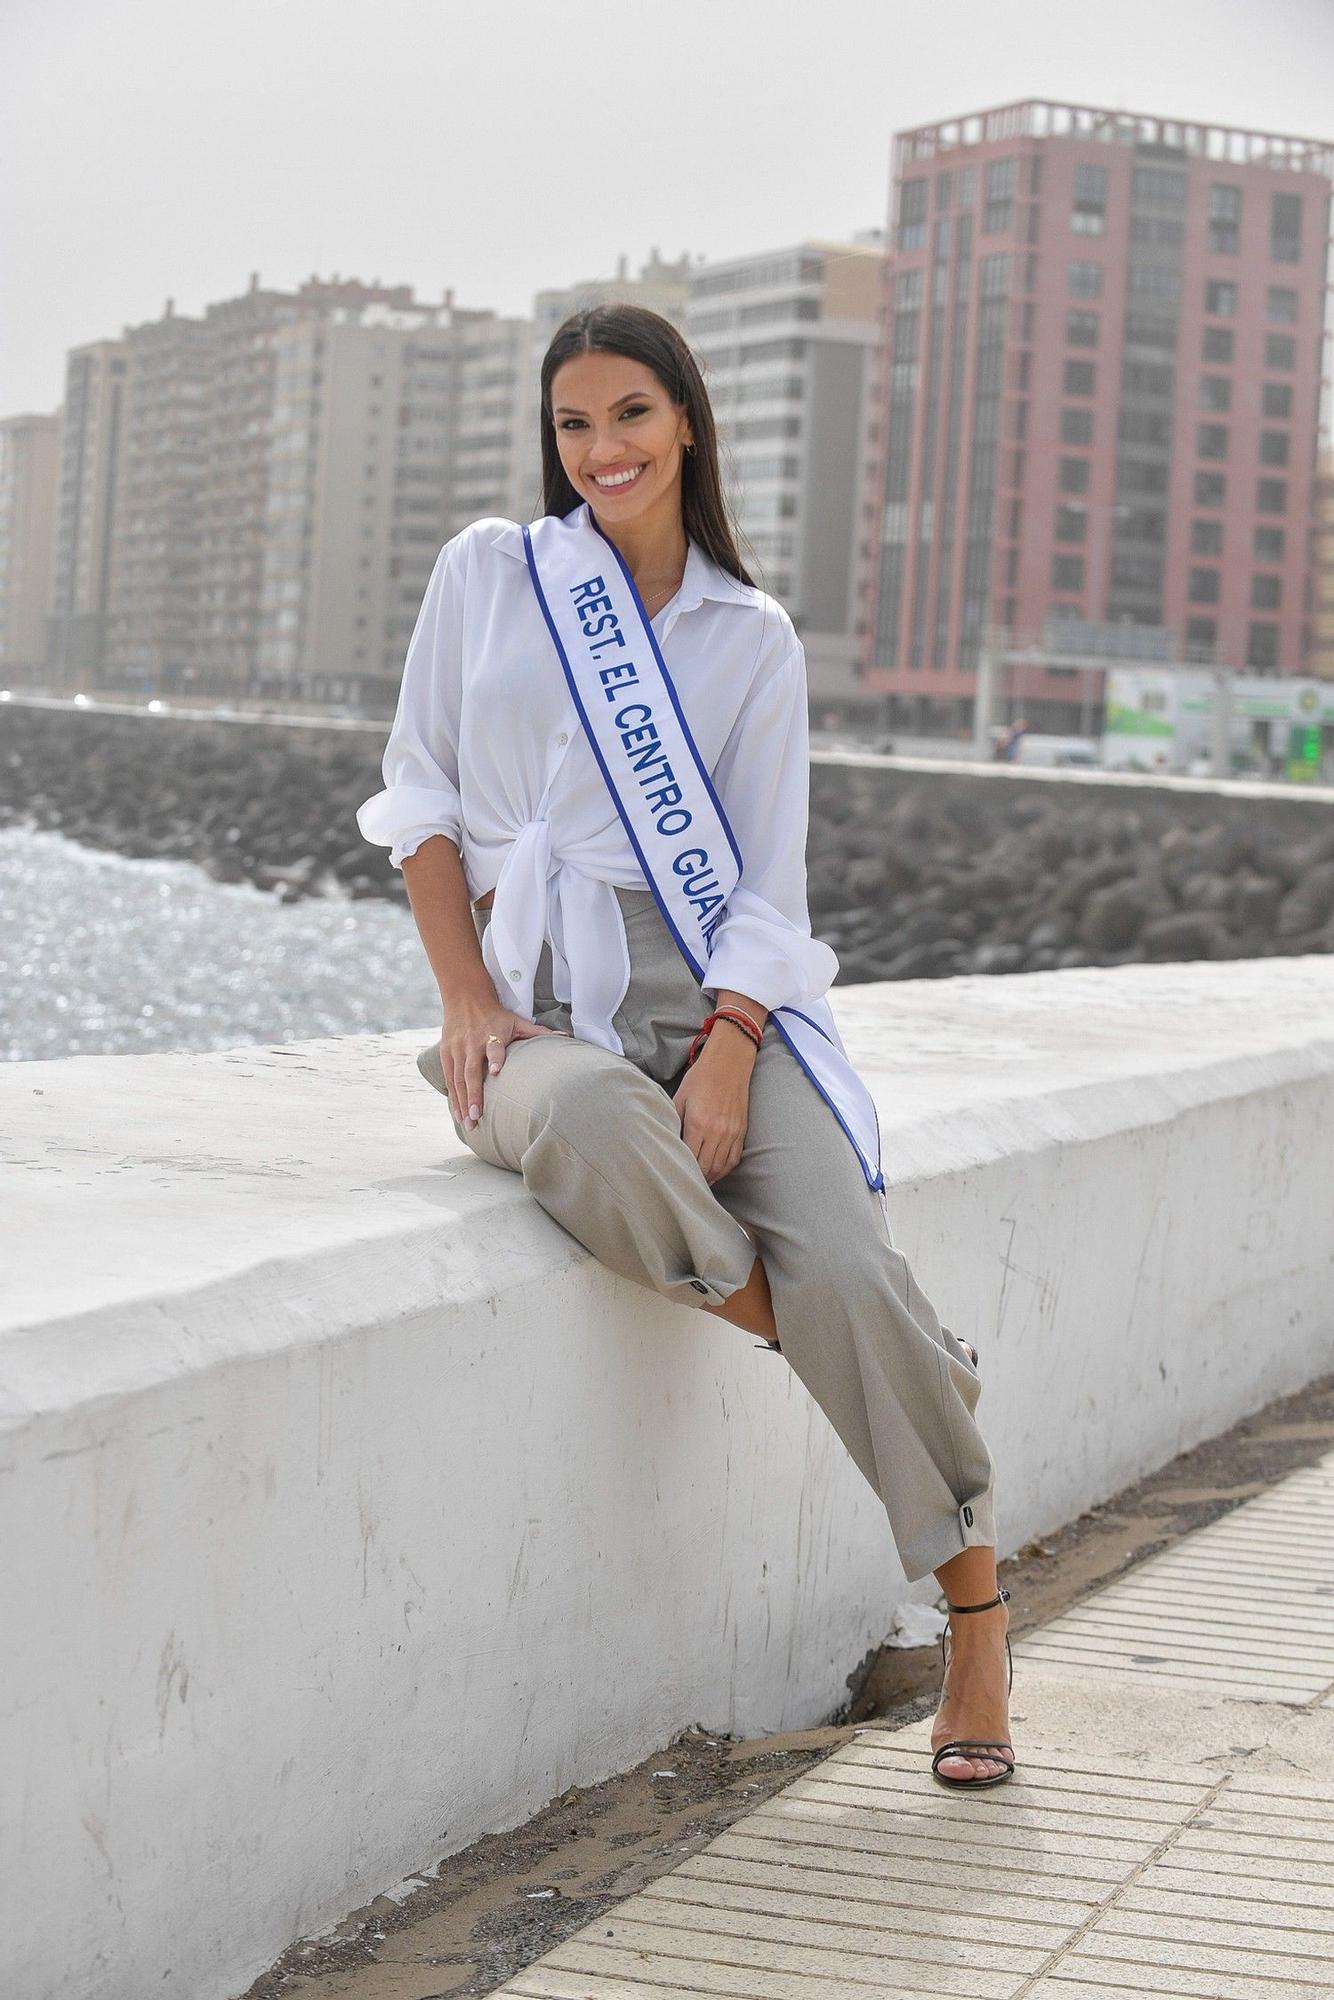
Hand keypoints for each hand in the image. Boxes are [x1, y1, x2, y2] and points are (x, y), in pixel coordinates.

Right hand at [440, 1003, 565, 1130]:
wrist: (466, 999)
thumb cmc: (496, 1015)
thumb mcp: (517, 1021)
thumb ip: (538, 1032)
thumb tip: (565, 1037)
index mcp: (492, 1034)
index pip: (494, 1047)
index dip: (495, 1058)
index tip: (496, 1071)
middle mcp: (473, 1043)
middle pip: (471, 1071)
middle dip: (473, 1095)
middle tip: (477, 1116)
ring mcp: (457, 1049)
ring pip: (458, 1079)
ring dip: (462, 1101)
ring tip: (468, 1122)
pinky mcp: (446, 1053)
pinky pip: (448, 1078)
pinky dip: (453, 1096)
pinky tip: (458, 1113)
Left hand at [672, 1029, 753, 1183]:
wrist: (729, 1063)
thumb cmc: (701, 1078)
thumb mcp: (679, 1098)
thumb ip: (674, 1122)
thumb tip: (668, 1142)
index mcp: (698, 1123)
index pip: (689, 1157)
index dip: (681, 1168)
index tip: (673, 1173)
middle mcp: (717, 1131)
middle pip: (705, 1167)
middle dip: (695, 1177)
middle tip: (684, 1182)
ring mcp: (731, 1133)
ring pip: (720, 1167)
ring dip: (710, 1177)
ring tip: (699, 1181)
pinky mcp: (741, 1131)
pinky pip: (734, 1159)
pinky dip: (724, 1169)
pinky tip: (716, 1173)